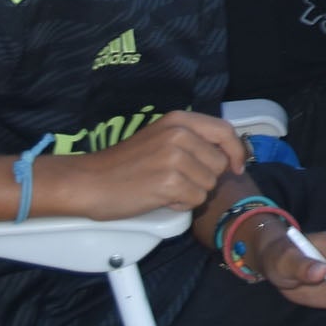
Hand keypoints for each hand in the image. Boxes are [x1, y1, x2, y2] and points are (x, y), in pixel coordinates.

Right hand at [46, 111, 243, 218]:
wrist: (88, 181)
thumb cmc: (123, 163)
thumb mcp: (160, 137)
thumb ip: (191, 139)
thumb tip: (226, 156)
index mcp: (180, 120)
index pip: (225, 131)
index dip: (236, 151)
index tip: (237, 167)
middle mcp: (181, 134)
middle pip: (219, 164)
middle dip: (203, 178)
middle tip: (175, 181)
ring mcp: (176, 158)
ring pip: (208, 185)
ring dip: (190, 193)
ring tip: (162, 188)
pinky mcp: (169, 182)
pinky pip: (193, 200)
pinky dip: (179, 205)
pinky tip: (158, 198)